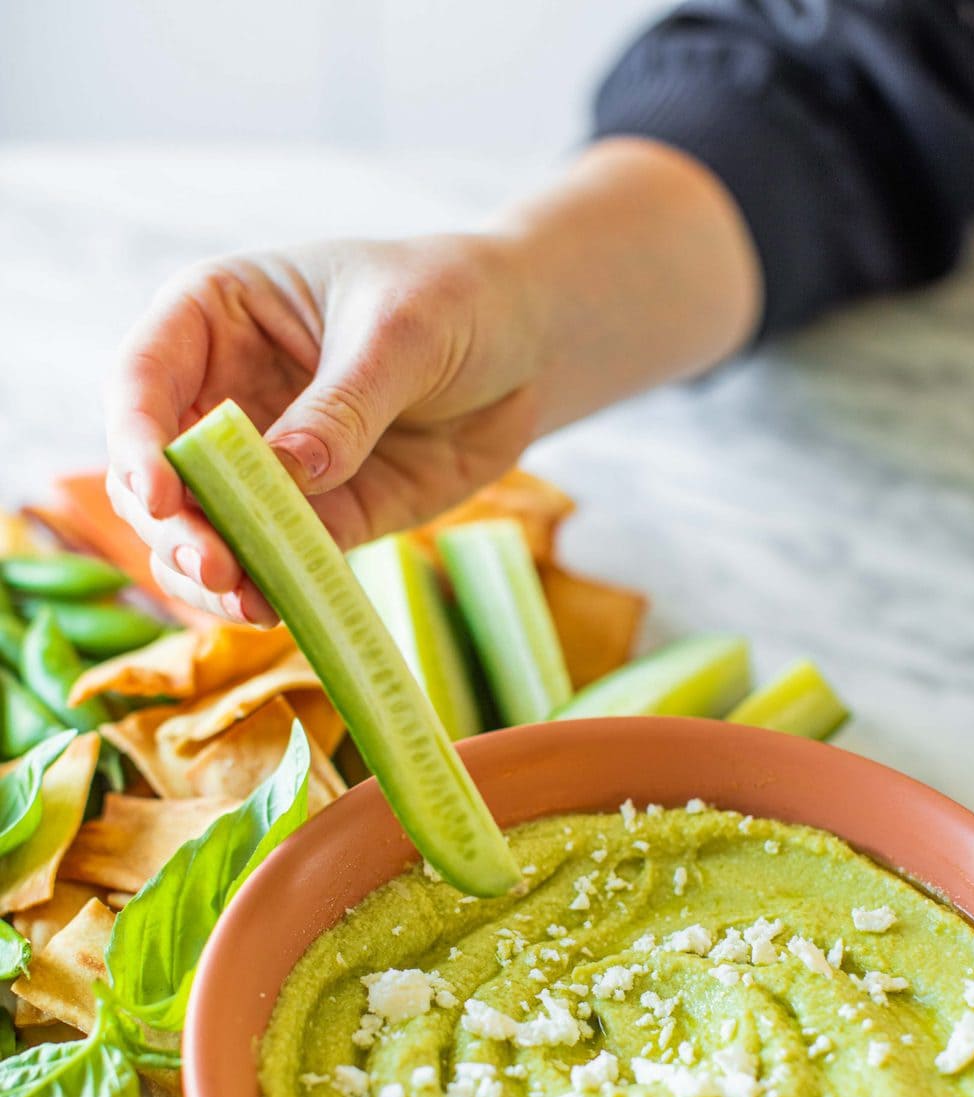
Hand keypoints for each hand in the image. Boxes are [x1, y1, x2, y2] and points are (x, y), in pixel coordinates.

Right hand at [105, 234, 543, 622]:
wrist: (527, 348)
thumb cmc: (453, 298)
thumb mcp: (402, 332)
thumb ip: (343, 406)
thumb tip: (285, 473)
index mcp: (216, 317)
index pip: (143, 379)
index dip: (136, 439)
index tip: (158, 494)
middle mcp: (223, 394)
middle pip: (159, 472)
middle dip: (175, 526)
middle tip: (215, 567)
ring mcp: (264, 464)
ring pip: (204, 530)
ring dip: (210, 573)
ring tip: (247, 601)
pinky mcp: (317, 517)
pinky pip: (274, 561)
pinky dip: (270, 589)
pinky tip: (280, 610)